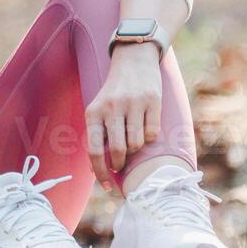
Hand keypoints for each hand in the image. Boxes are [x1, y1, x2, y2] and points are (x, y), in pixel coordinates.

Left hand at [84, 43, 162, 192]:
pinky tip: (145, 126)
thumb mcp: (98, 110)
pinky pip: (152, 134)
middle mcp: (112, 107)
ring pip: (137, 144)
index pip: (94, 150)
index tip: (107, 187)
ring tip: (133, 138)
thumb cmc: (114, 93)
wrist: (133, 60)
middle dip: (120, 163)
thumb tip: (97, 170)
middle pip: (118, 150)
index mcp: (94, 112)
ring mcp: (133, 103)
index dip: (101, 172)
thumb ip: (98, 136)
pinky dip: (150, 137)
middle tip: (121, 164)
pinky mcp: (152, 100)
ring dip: (136, 148)